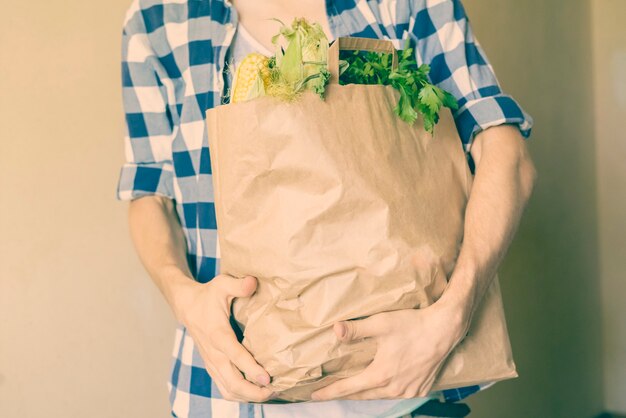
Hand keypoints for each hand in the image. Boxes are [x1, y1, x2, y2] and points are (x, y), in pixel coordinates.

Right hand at [177, 274, 274, 402]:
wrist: (186, 306)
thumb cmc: (207, 295)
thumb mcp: (221, 284)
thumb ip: (238, 285)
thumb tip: (253, 282)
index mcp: (217, 333)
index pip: (234, 355)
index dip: (250, 368)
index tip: (267, 378)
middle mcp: (213, 352)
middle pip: (231, 381)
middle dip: (252, 391)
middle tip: (273, 390)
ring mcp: (211, 362)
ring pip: (227, 389)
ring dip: (247, 396)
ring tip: (267, 394)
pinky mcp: (212, 367)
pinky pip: (224, 388)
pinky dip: (239, 395)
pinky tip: (254, 393)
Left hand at [310, 297, 468, 400]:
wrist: (445, 329)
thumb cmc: (413, 325)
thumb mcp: (381, 323)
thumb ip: (356, 329)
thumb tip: (335, 330)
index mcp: (381, 375)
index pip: (348, 388)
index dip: (329, 392)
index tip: (314, 396)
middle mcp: (394, 388)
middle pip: (363, 395)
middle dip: (345, 394)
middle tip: (329, 392)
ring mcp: (409, 391)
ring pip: (380, 396)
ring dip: (366, 392)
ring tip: (353, 388)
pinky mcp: (421, 389)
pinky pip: (398, 394)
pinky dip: (386, 391)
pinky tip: (382, 384)